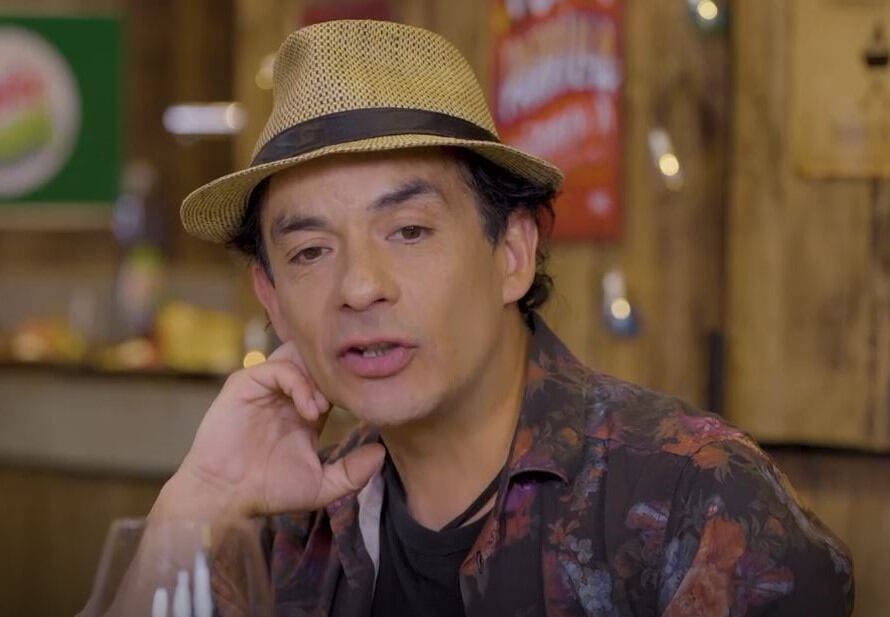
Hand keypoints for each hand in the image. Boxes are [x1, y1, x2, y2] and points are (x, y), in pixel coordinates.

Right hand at [153, 342, 383, 519]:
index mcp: (307, 409)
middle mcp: (287, 393)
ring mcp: (266, 386)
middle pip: (318, 361)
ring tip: (325, 408)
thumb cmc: (268, 491)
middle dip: (336, 375)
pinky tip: (309, 411)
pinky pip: (277, 368)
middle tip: (346, 399)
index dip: (351, 385)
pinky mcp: (245, 384)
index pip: (335, 380)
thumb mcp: (322, 486)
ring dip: (319, 378)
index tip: (366, 403)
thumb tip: (382, 453)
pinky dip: (299, 384)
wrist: (225, 496)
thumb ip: (352, 472)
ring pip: (300, 357)